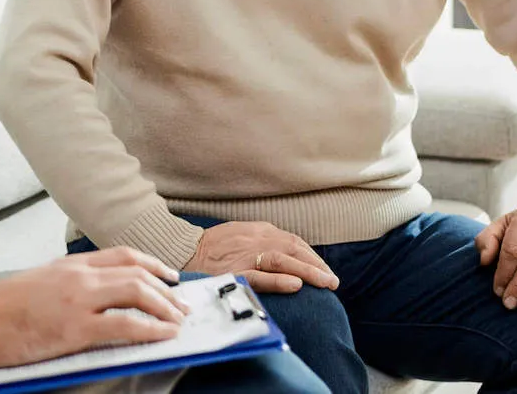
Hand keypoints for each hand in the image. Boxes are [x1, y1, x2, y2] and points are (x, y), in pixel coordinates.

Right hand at [0, 247, 189, 371]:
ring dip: (164, 306)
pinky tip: (162, 335)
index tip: (169, 276)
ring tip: (177, 321)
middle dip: (166, 290)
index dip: (153, 264)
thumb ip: (66, 283)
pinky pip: (125, 324)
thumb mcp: (38, 283)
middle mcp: (78, 275)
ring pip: (137, 292)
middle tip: (182, 305)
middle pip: (137, 273)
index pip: (123, 255)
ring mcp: (78, 299)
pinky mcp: (75, 327)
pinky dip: (150, 329)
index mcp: (69, 264)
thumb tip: (92, 296)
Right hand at [184, 221, 338, 294]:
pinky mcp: (234, 270)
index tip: (324, 270)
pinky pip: (260, 275)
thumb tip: (286, 255)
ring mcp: (245, 254)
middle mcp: (256, 239)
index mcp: (259, 230)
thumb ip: (262, 242)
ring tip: (325, 283)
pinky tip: (296, 285)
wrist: (182, 250)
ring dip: (308, 271)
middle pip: (294, 249)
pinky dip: (279, 279)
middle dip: (317, 265)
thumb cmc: (212, 247)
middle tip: (333, 281)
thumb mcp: (240, 236)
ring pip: (283, 260)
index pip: (293, 242)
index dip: (312, 256)